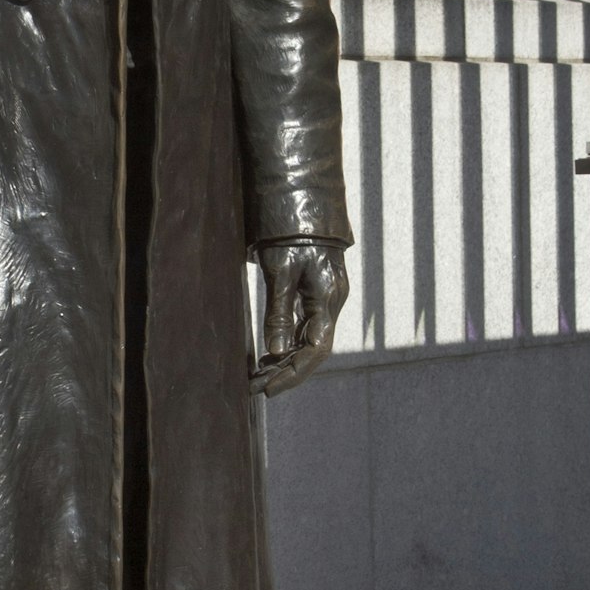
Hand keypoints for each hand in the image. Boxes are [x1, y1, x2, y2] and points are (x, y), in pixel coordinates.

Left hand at [253, 239, 348, 395]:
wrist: (303, 200)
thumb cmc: (290, 233)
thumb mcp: (280, 271)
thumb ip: (279, 312)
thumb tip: (276, 350)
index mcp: (327, 298)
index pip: (315, 350)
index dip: (292, 373)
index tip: (268, 389)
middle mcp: (332, 301)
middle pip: (314, 349)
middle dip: (287, 371)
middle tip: (257, 387)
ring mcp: (327, 297)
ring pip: (310, 339)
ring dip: (286, 359)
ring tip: (259, 375)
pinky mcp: (317, 292)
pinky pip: (306, 326)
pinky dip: (290, 342)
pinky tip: (271, 353)